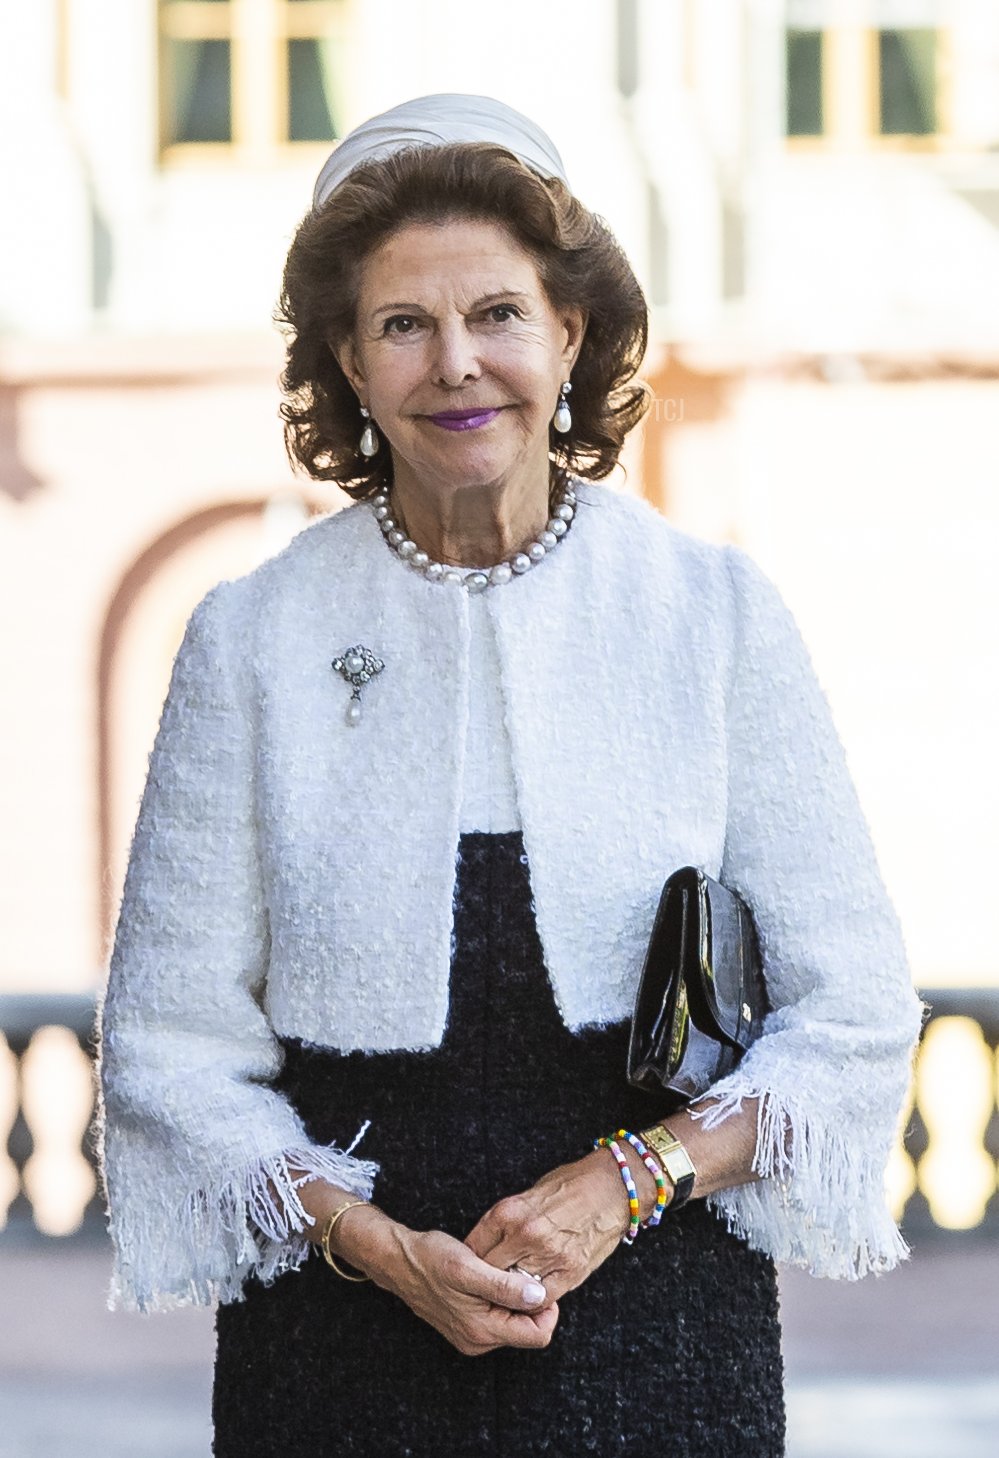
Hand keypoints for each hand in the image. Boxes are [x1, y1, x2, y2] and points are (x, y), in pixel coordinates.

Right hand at [336, 1207, 559, 1356]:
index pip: (538, 1334)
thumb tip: (539, 1296)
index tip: (535, 1280)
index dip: (546, 1308)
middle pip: (527, 1330)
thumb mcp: (470, 1267)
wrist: (399, 1260)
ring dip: (514, 1298)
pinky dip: (500, 1298)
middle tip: (515, 1271)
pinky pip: (498, 1318)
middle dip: (529, 1301)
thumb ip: (505, 1286)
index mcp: (482, 1331)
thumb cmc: (432, 1258)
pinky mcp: (467, 1326)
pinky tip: (488, 1276)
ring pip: (514, 1323)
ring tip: (498, 1272)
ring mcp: (472, 1335)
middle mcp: (478, 1341)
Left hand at [463, 1147, 649, 1303]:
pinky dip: (533, 1300)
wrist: (612, 1187)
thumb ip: (507, 1221)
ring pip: (513, 1288)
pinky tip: (530, 1297)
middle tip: (483, 1288)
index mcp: (509, 1211)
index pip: (474, 1247)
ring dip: (509, 1293)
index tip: (470, 1269)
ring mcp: (547, 1254)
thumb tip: (488, 1245)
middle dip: (484, 1281)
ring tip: (506, 1295)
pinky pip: (541, 1298)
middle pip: (489, 1271)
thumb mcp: (528, 1195)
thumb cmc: (570, 1185)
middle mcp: (524, 1234)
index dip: (469, 1262)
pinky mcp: (569, 1271)